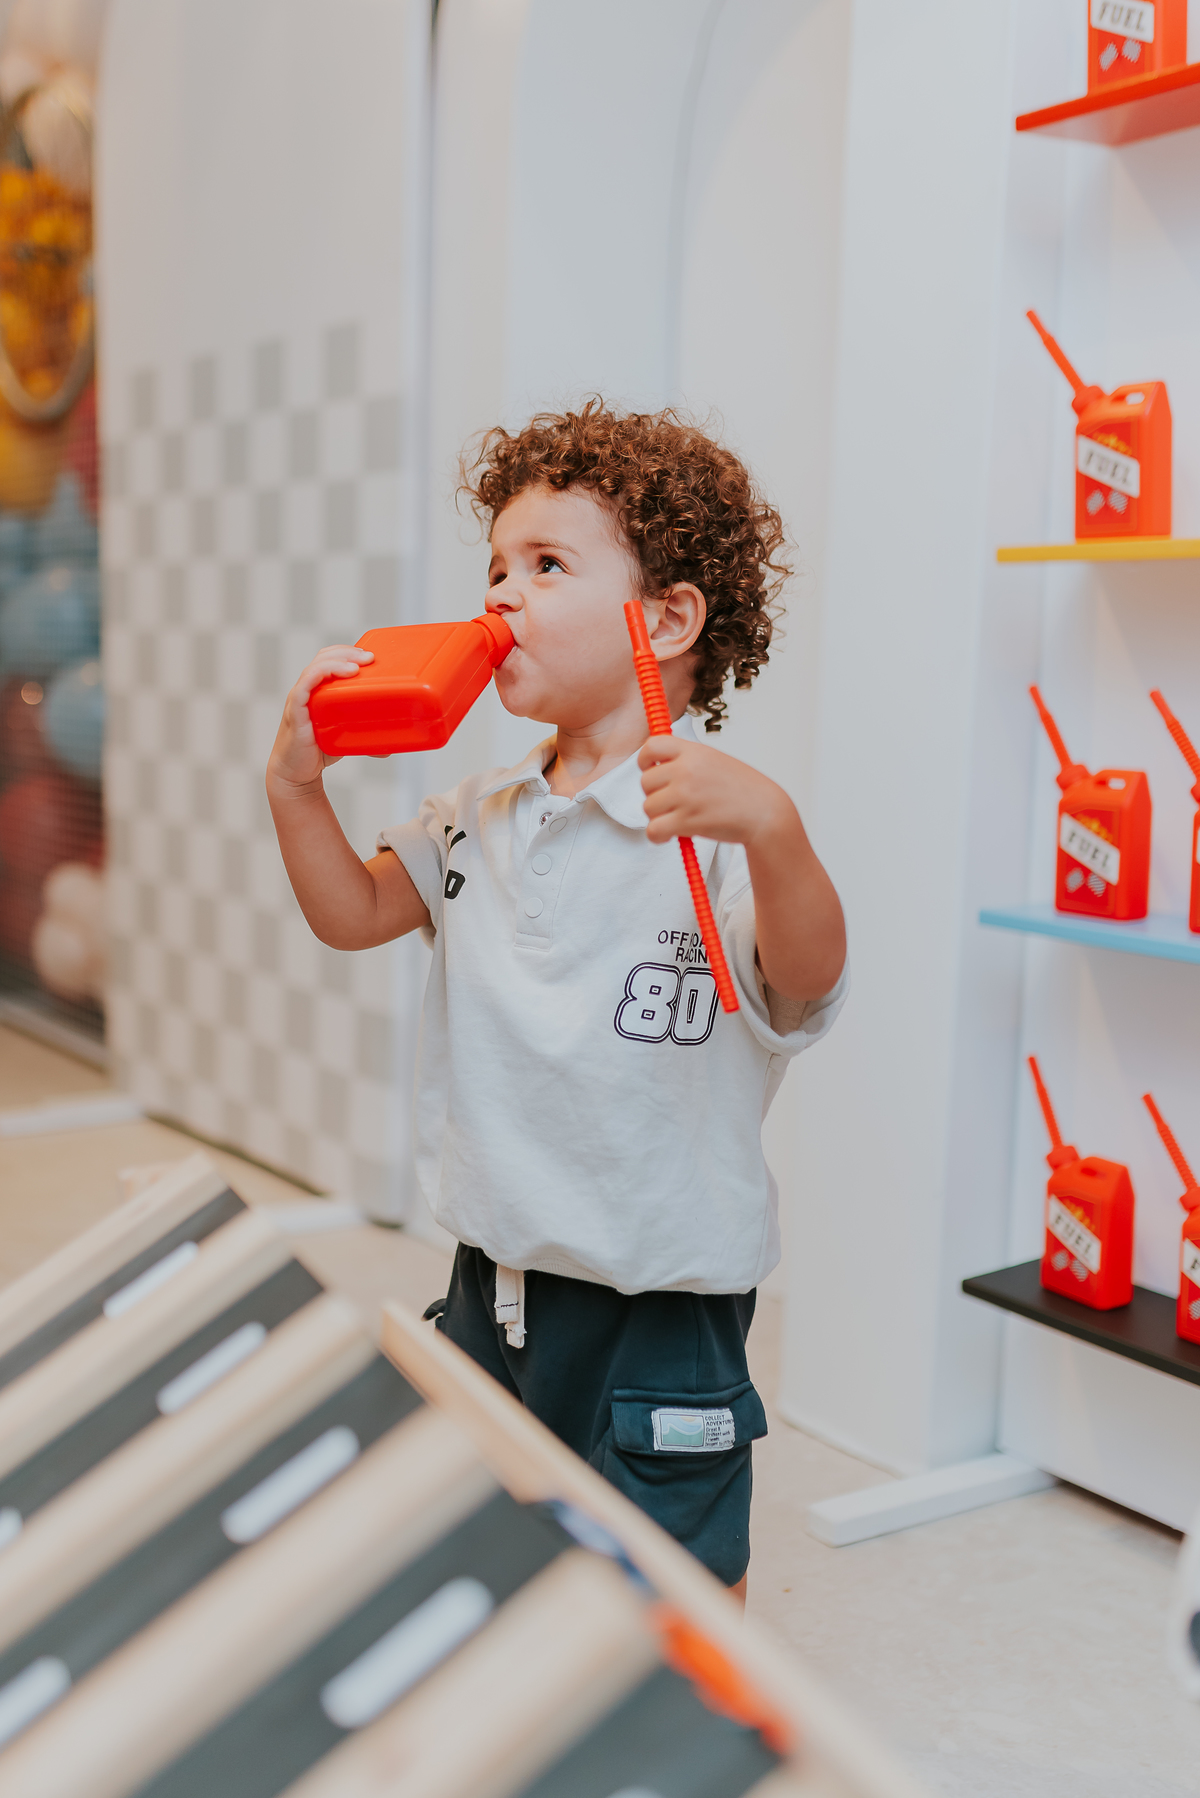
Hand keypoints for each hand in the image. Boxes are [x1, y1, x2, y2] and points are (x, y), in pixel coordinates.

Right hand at [266, 644, 373, 791]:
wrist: (296, 773)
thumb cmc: (318, 750)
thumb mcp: (345, 738)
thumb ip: (364, 738)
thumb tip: (390, 748)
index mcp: (319, 689)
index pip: (329, 658)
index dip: (347, 651)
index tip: (369, 655)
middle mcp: (308, 689)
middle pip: (324, 657)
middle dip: (347, 652)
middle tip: (370, 658)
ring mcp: (300, 698)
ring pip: (315, 667)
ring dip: (337, 661)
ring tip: (357, 667)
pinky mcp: (295, 711)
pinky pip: (304, 686)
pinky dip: (319, 674)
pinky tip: (334, 673)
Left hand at [637, 735, 789, 847]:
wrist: (765, 812)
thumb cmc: (742, 789)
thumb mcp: (715, 760)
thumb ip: (687, 759)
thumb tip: (657, 764)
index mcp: (694, 752)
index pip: (652, 746)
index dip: (646, 760)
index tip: (651, 770)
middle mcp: (686, 770)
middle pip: (645, 782)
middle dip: (655, 794)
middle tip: (672, 803)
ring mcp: (685, 795)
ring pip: (648, 807)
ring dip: (658, 817)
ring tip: (677, 819)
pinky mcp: (686, 821)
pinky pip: (653, 830)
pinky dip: (658, 836)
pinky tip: (671, 835)